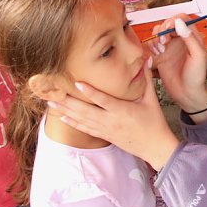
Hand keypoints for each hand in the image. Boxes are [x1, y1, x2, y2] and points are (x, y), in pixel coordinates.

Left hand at [49, 72, 179, 170]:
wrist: (154, 147)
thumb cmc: (154, 122)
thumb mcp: (151, 100)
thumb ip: (146, 79)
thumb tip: (145, 59)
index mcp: (123, 111)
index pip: (104, 100)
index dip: (90, 92)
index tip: (77, 84)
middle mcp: (111, 121)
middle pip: (86, 111)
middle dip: (68, 102)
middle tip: (53, 94)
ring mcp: (106, 129)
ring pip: (82, 120)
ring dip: (66, 111)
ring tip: (52, 103)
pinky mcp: (104, 136)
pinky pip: (86, 129)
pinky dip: (73, 123)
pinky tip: (63, 117)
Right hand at [150, 16, 206, 114]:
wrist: (187, 94)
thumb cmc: (197, 76)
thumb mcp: (198, 56)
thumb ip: (190, 38)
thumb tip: (179, 23)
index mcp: (192, 37)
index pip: (182, 19)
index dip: (174, 20)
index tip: (169, 28)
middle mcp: (180, 39)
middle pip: (168, 24)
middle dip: (163, 30)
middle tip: (164, 42)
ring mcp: (169, 47)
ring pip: (158, 32)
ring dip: (156, 38)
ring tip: (160, 50)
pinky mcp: (160, 55)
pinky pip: (152, 43)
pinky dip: (151, 46)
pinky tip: (157, 54)